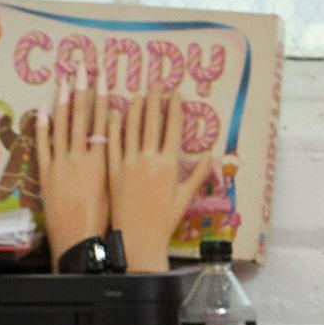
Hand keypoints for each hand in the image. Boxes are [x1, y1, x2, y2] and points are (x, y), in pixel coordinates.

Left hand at [96, 96, 202, 275]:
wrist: (137, 238)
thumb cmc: (163, 221)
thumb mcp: (185, 198)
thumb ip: (197, 175)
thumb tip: (212, 156)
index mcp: (169, 164)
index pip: (173, 128)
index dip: (175, 108)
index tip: (175, 93)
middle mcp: (149, 159)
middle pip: (152, 122)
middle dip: (155, 101)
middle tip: (155, 86)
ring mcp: (129, 163)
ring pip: (131, 127)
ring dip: (134, 108)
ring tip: (137, 95)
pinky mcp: (112, 170)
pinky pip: (111, 143)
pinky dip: (112, 126)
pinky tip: (113, 113)